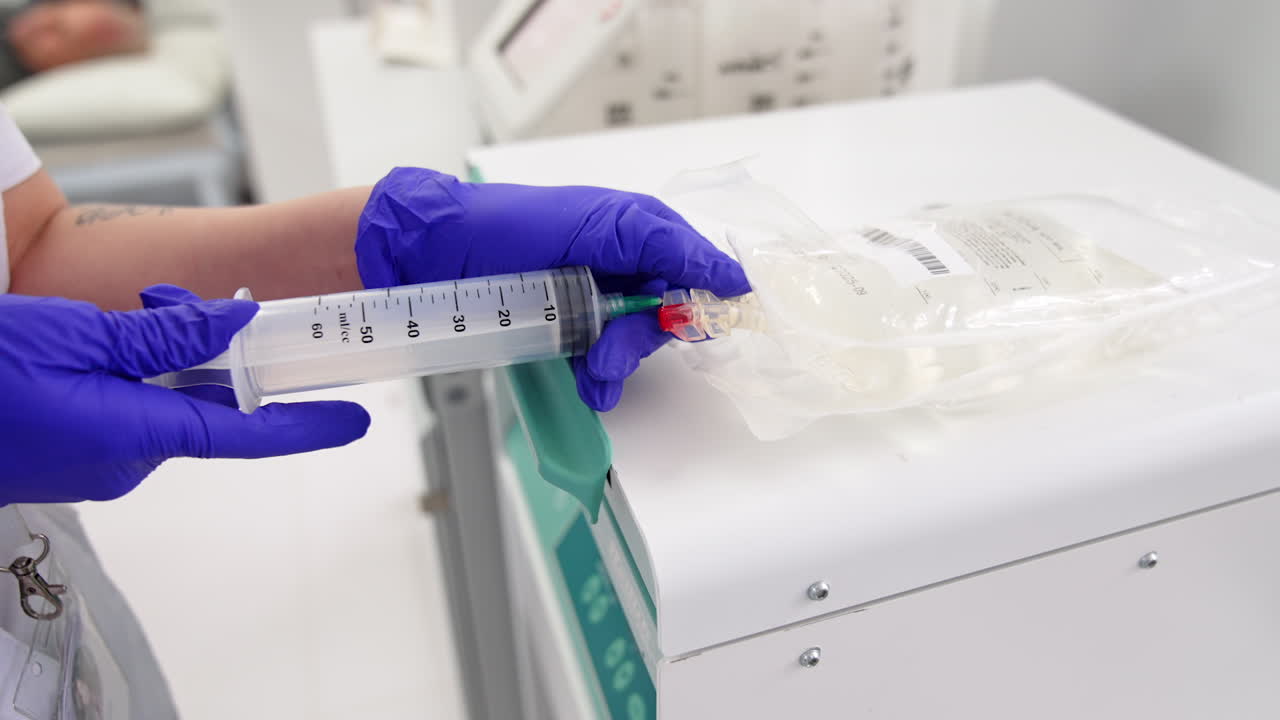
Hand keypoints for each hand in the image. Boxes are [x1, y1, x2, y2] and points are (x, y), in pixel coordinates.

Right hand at [0, 286, 369, 503]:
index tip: (357, 421)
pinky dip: (138, 373)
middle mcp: (130, 460)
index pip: (247, 436)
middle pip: (207, 405)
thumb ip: (165, 335)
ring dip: (166, 357)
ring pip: (167, 402)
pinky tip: (105, 342)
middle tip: (176, 307)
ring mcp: (102, 461)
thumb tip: (238, 324)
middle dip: (212, 354)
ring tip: (126, 313)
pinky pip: (133, 409)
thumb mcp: (76, 336)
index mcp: (136, 438)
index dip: (308, 426)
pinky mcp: (81, 451)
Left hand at [356, 167, 749, 409]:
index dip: (702, 299)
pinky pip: (601, 357)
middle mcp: (620, 259)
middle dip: (642, 339)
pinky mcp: (567, 323)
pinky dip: (598, 376)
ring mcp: (594, 293)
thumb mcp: (596, 226)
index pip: (694, 267)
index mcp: (634, 227)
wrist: (431, 256)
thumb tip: (730, 274)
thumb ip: (662, 246)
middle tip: (611, 354)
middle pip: (666, 312)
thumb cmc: (508, 227)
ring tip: (591, 373)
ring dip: (618, 363)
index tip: (707, 325)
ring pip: (635, 341)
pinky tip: (586, 383)